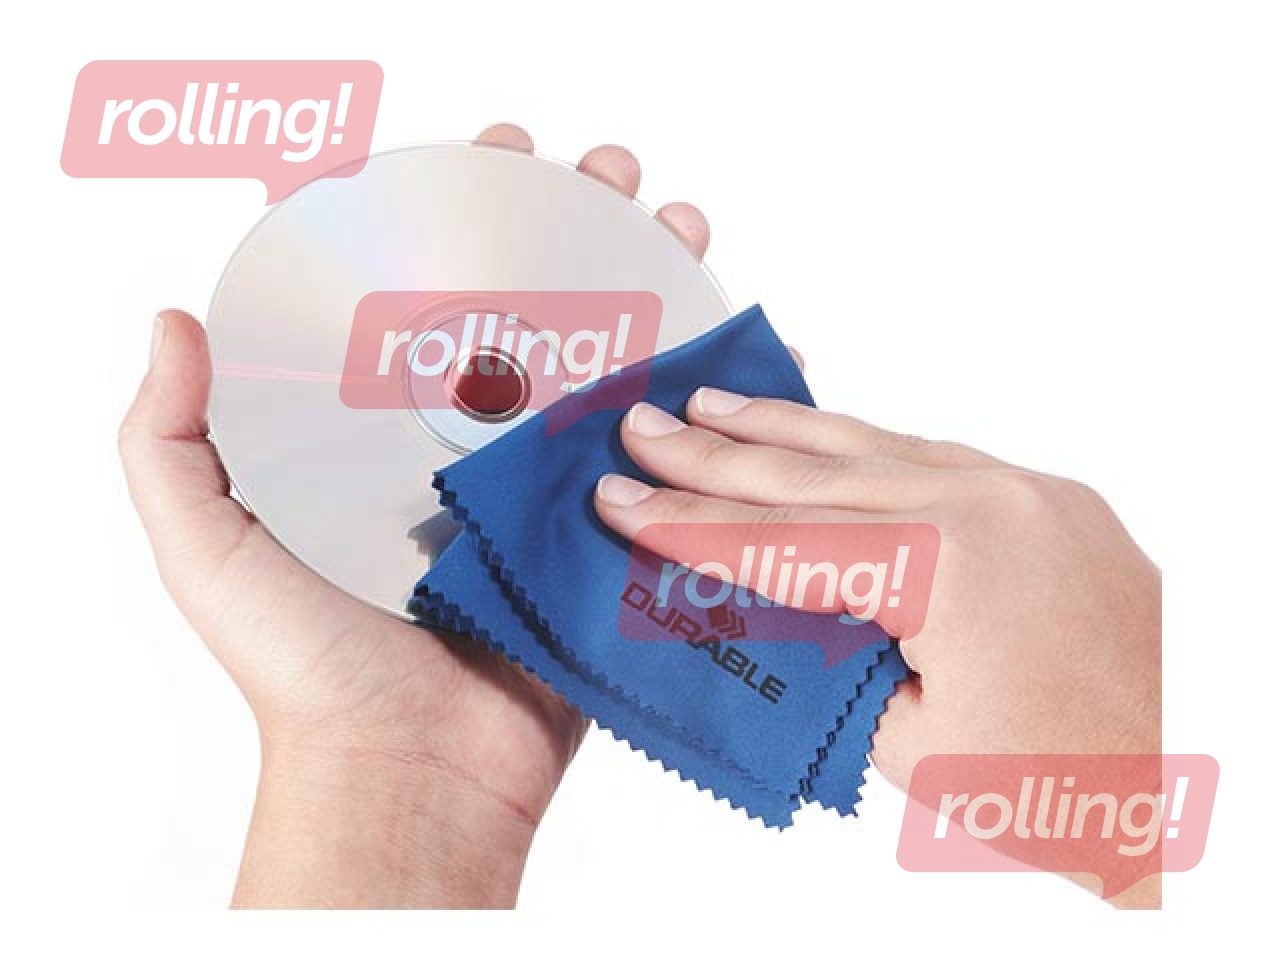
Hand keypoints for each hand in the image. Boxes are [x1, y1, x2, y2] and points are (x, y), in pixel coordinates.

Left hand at [119, 123, 714, 907]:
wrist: (411, 771)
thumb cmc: (305, 665)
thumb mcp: (207, 547)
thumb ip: (168, 441)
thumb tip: (172, 323)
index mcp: (393, 431)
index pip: (435, 294)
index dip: (470, 215)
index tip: (502, 160)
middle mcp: (473, 449)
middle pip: (539, 311)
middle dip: (583, 229)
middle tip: (612, 180)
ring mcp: (548, 489)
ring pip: (613, 365)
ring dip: (657, 286)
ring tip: (684, 226)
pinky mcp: (607, 537)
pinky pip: (665, 457)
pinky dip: (708, 401)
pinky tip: (742, 346)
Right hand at [592, 390, 1160, 905]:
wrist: (1199, 769)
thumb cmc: (1073, 784)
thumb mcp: (916, 746)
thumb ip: (835, 661)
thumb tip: (780, 613)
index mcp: (943, 564)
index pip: (780, 541)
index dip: (689, 526)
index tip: (621, 502)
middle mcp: (985, 502)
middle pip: (815, 473)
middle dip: (715, 454)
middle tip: (641, 427)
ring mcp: (1024, 491)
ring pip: (873, 444)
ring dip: (783, 430)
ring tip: (713, 404)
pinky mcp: (1048, 499)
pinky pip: (932, 455)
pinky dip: (861, 445)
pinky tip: (818, 435)